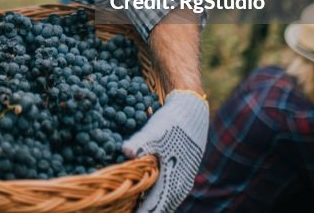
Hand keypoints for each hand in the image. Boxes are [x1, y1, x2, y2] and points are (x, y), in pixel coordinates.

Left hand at [122, 90, 208, 212]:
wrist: (192, 111)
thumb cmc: (172, 123)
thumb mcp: (154, 132)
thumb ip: (140, 143)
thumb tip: (126, 150)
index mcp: (173, 181)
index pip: (153, 208)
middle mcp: (180, 186)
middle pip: (160, 209)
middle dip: (142, 210)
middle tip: (121, 210)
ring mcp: (183, 181)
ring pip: (165, 203)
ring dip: (150, 206)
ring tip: (131, 207)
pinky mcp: (183, 174)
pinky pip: (168, 194)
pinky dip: (156, 198)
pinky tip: (144, 194)